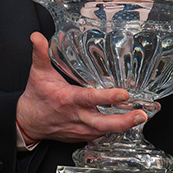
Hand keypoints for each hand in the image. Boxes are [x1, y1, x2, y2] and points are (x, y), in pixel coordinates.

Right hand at [15, 32, 146, 142]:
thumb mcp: (38, 73)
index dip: (108, 97)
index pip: (90, 99)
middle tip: (142, 114)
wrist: (28, 122)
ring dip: (125, 125)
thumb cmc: (36, 97)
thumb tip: (37, 36)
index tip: (124, 94)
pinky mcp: (83, 136)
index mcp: (69, 100)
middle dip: (125, 120)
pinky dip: (116, 130)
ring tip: (144, 115)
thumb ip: (40, 53)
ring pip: (106, 130)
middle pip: (104, 123)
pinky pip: (102, 135)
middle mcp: (77, 117)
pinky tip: (130, 122)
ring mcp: (81, 129)